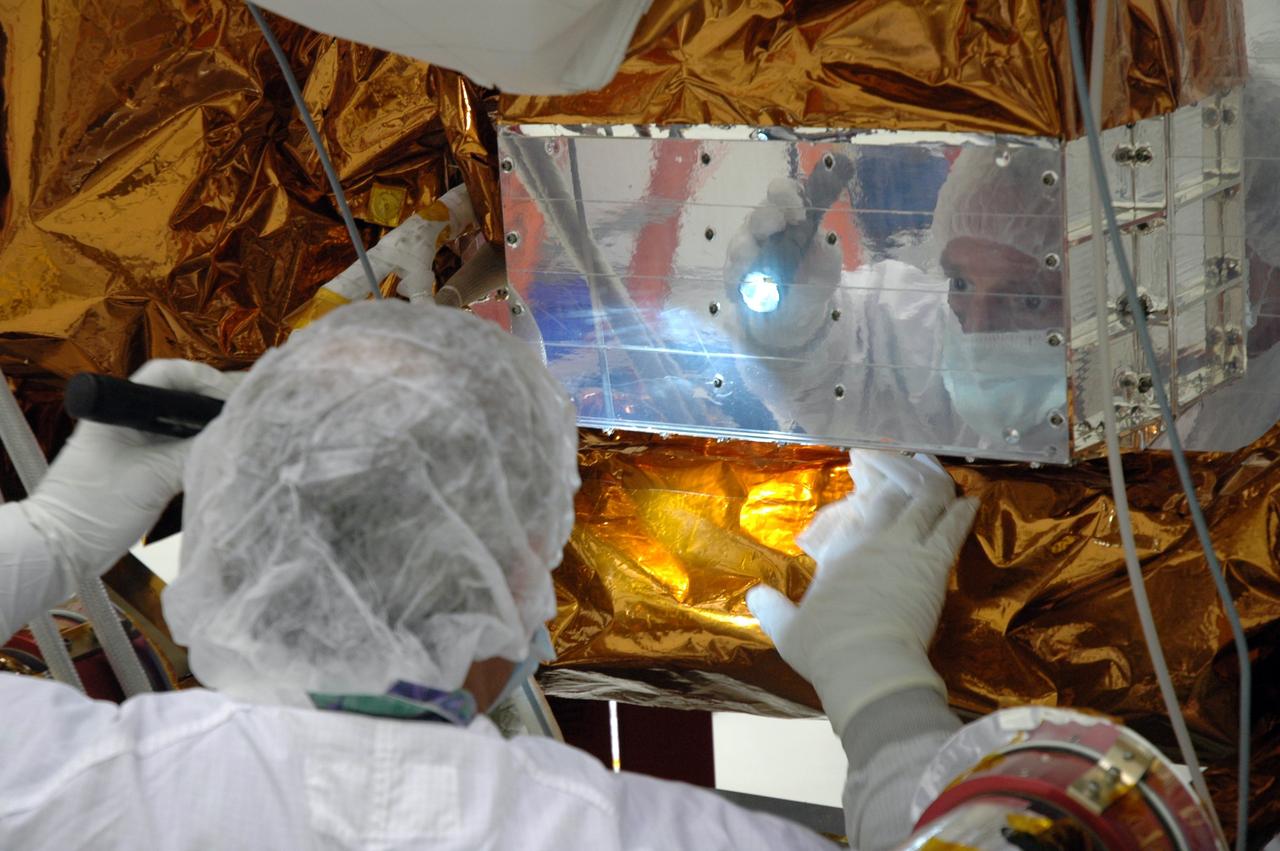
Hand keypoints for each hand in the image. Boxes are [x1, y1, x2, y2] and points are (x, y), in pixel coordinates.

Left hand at [20, 360, 242, 576]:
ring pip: (178, 424)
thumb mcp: (153, 477)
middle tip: (241, 417)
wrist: (59, 549)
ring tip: (233, 437)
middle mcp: (125, 420)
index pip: (169, 374)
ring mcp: (131, 444)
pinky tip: (215, 458)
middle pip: (177, 397)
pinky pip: (175, 448)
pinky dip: (196, 450)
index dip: (205, 379)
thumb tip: (234, 434)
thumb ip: (195, 452)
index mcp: (119, 410)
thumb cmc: (92, 509)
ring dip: (204, 429)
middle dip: (211, 404)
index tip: (233, 397)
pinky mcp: (137, 466)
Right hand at [724, 178, 843, 351]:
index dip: (787, 195)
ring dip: (747, 251)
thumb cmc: (811, 283)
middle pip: (759, 214)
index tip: (798, 211)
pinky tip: (742, 291)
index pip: (783, 192)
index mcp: (790, 216)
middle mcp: (766, 226)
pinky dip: (736, 280)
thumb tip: (826, 238)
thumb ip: (828, 253)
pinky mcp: (733, 271)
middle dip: (766, 218)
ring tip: (758, 268)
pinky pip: (729, 271)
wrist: (793, 318)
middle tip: (778, 226)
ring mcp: (746, 247)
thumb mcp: (828, 270)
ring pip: (740, 241)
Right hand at [747, 449, 976, 734]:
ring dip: (931, 477)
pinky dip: (961, 509)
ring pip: (927, 496)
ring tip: (931, 465)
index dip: (867, 476)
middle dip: (896, 467)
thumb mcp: (787, 628)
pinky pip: (953, 525)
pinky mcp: (935, 565)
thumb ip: (771, 608)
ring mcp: (908, 546)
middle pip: (894, 486)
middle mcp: (875, 537)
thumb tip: (753, 596)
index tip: (863, 466)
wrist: (867, 665)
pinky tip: (968, 499)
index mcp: (840, 547)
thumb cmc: (825, 648)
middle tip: (898, 460)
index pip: (860, 498)